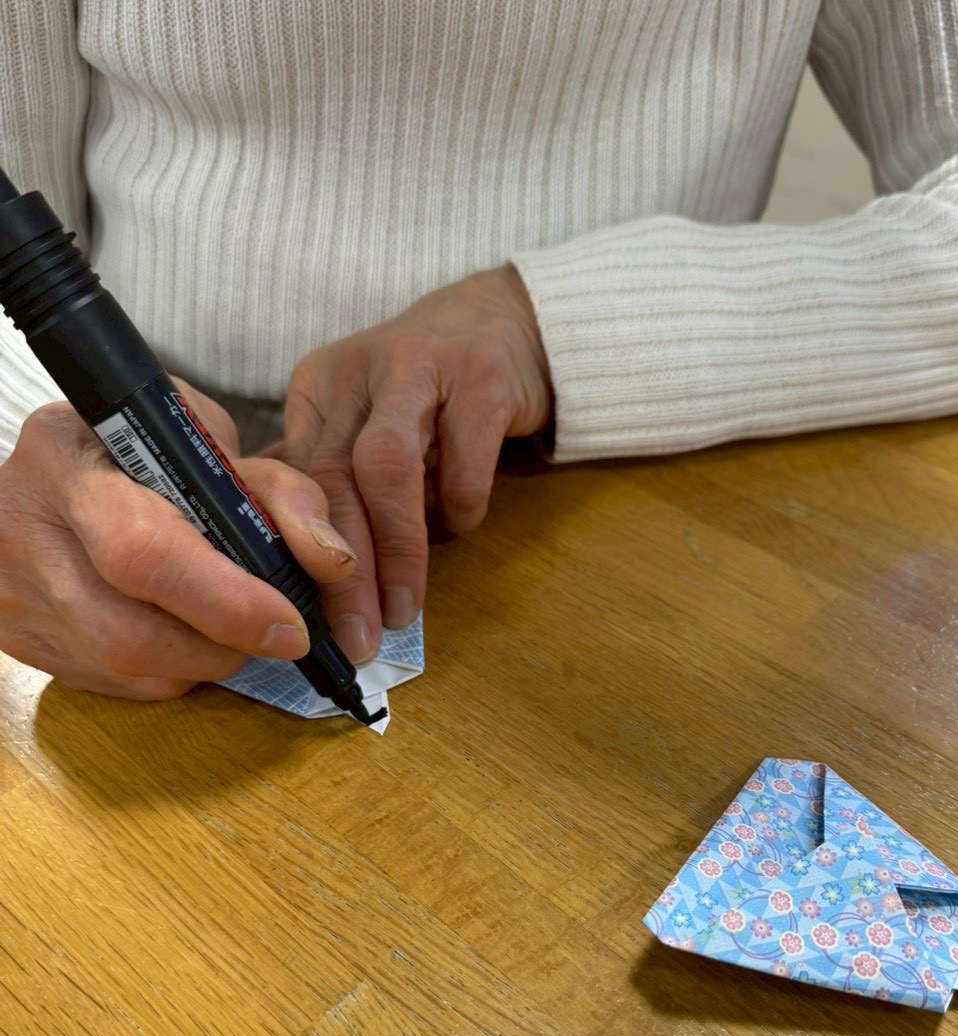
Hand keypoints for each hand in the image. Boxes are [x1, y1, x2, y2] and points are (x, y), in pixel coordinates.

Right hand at [0, 382, 360, 699]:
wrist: (49, 469)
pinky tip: (181, 631)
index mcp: (69, 460)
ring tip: (227, 623)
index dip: (228, 602)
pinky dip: (170, 669)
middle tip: (274, 634)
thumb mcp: (206, 436)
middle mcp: (25, 530)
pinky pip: (115, 682)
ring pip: (129, 670)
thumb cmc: (135, 445)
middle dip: (223, 645)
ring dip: (203, 662)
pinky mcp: (22, 640)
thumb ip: (274, 488)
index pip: (146, 553)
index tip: (289, 625)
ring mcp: (16, 594)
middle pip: (131, 634)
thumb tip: (331, 562)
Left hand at [268, 264, 551, 660]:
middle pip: (332, 482)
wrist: (507, 319)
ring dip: (396, 549)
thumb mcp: (367, 428)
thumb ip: (337, 485)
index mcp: (318, 392)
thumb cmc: (431, 396)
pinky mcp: (479, 373)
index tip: (308, 625)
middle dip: (343, 573)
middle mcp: (355, 372)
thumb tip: (303, 577)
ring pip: (386, 468)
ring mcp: (417, 366)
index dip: (298, 561)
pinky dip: (461, 504)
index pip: (294, 485)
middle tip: (356, 638)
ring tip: (404, 607)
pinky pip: (464, 454)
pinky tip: (462, 525)